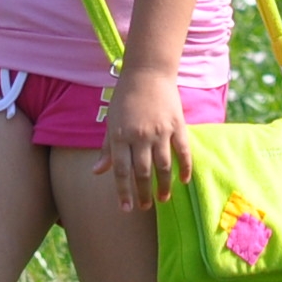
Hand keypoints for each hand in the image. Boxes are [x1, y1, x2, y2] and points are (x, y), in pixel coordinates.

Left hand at [92, 71, 194, 210]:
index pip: (121, 171)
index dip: (124, 192)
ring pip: (163, 166)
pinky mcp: (177, 125)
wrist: (148, 73)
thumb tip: (97, 172)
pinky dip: (184, 167)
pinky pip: (183, 151)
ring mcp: (160, 131)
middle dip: (143, 193)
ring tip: (163, 199)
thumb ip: (107, 149)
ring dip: (163, 185)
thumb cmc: (125, 98)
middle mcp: (140, 136)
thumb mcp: (111, 123)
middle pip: (142, 172)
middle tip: (145, 207)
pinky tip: (183, 180)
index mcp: (121, 136)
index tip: (126, 208)